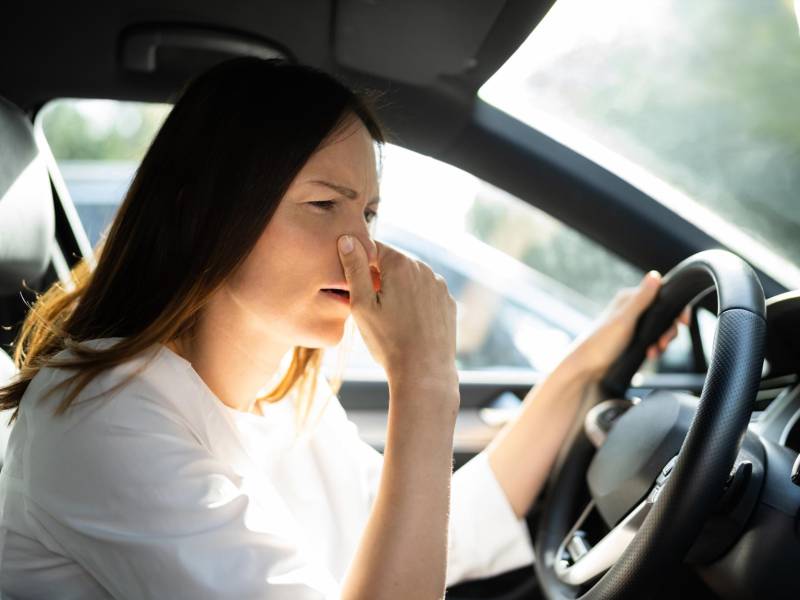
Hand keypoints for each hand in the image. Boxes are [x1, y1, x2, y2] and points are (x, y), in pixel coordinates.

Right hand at [337, 235, 457, 387]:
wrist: (424, 373)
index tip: (352, 283)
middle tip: (368, 304)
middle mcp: (424, 268)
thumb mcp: (362, 305)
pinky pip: (425, 293)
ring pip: (410, 278)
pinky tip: (406, 323)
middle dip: (379, 276)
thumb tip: (348, 239)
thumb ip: (355, 269)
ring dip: (397, 288)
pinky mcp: (447, 303)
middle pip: (393, 262)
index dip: (359, 263)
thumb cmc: (388, 341)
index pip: (373, 247)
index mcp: (401, 264)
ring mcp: (439, 286)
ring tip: (387, 317)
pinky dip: (414, 301)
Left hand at [567, 271, 690, 380]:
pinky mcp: (633, 341)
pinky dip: (655, 349)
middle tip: (664, 342)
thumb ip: (641, 299)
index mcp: (630, 299)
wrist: (586, 370)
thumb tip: (654, 274)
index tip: (684, 322)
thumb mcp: (624, 319)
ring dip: (662, 342)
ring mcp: (633, 326)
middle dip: (669, 330)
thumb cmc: (601, 343)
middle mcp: (632, 310)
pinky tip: (649, 355)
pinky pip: (653, 342)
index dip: (676, 308)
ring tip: (654, 352)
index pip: (662, 294)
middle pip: (665, 314)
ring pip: (661, 330)